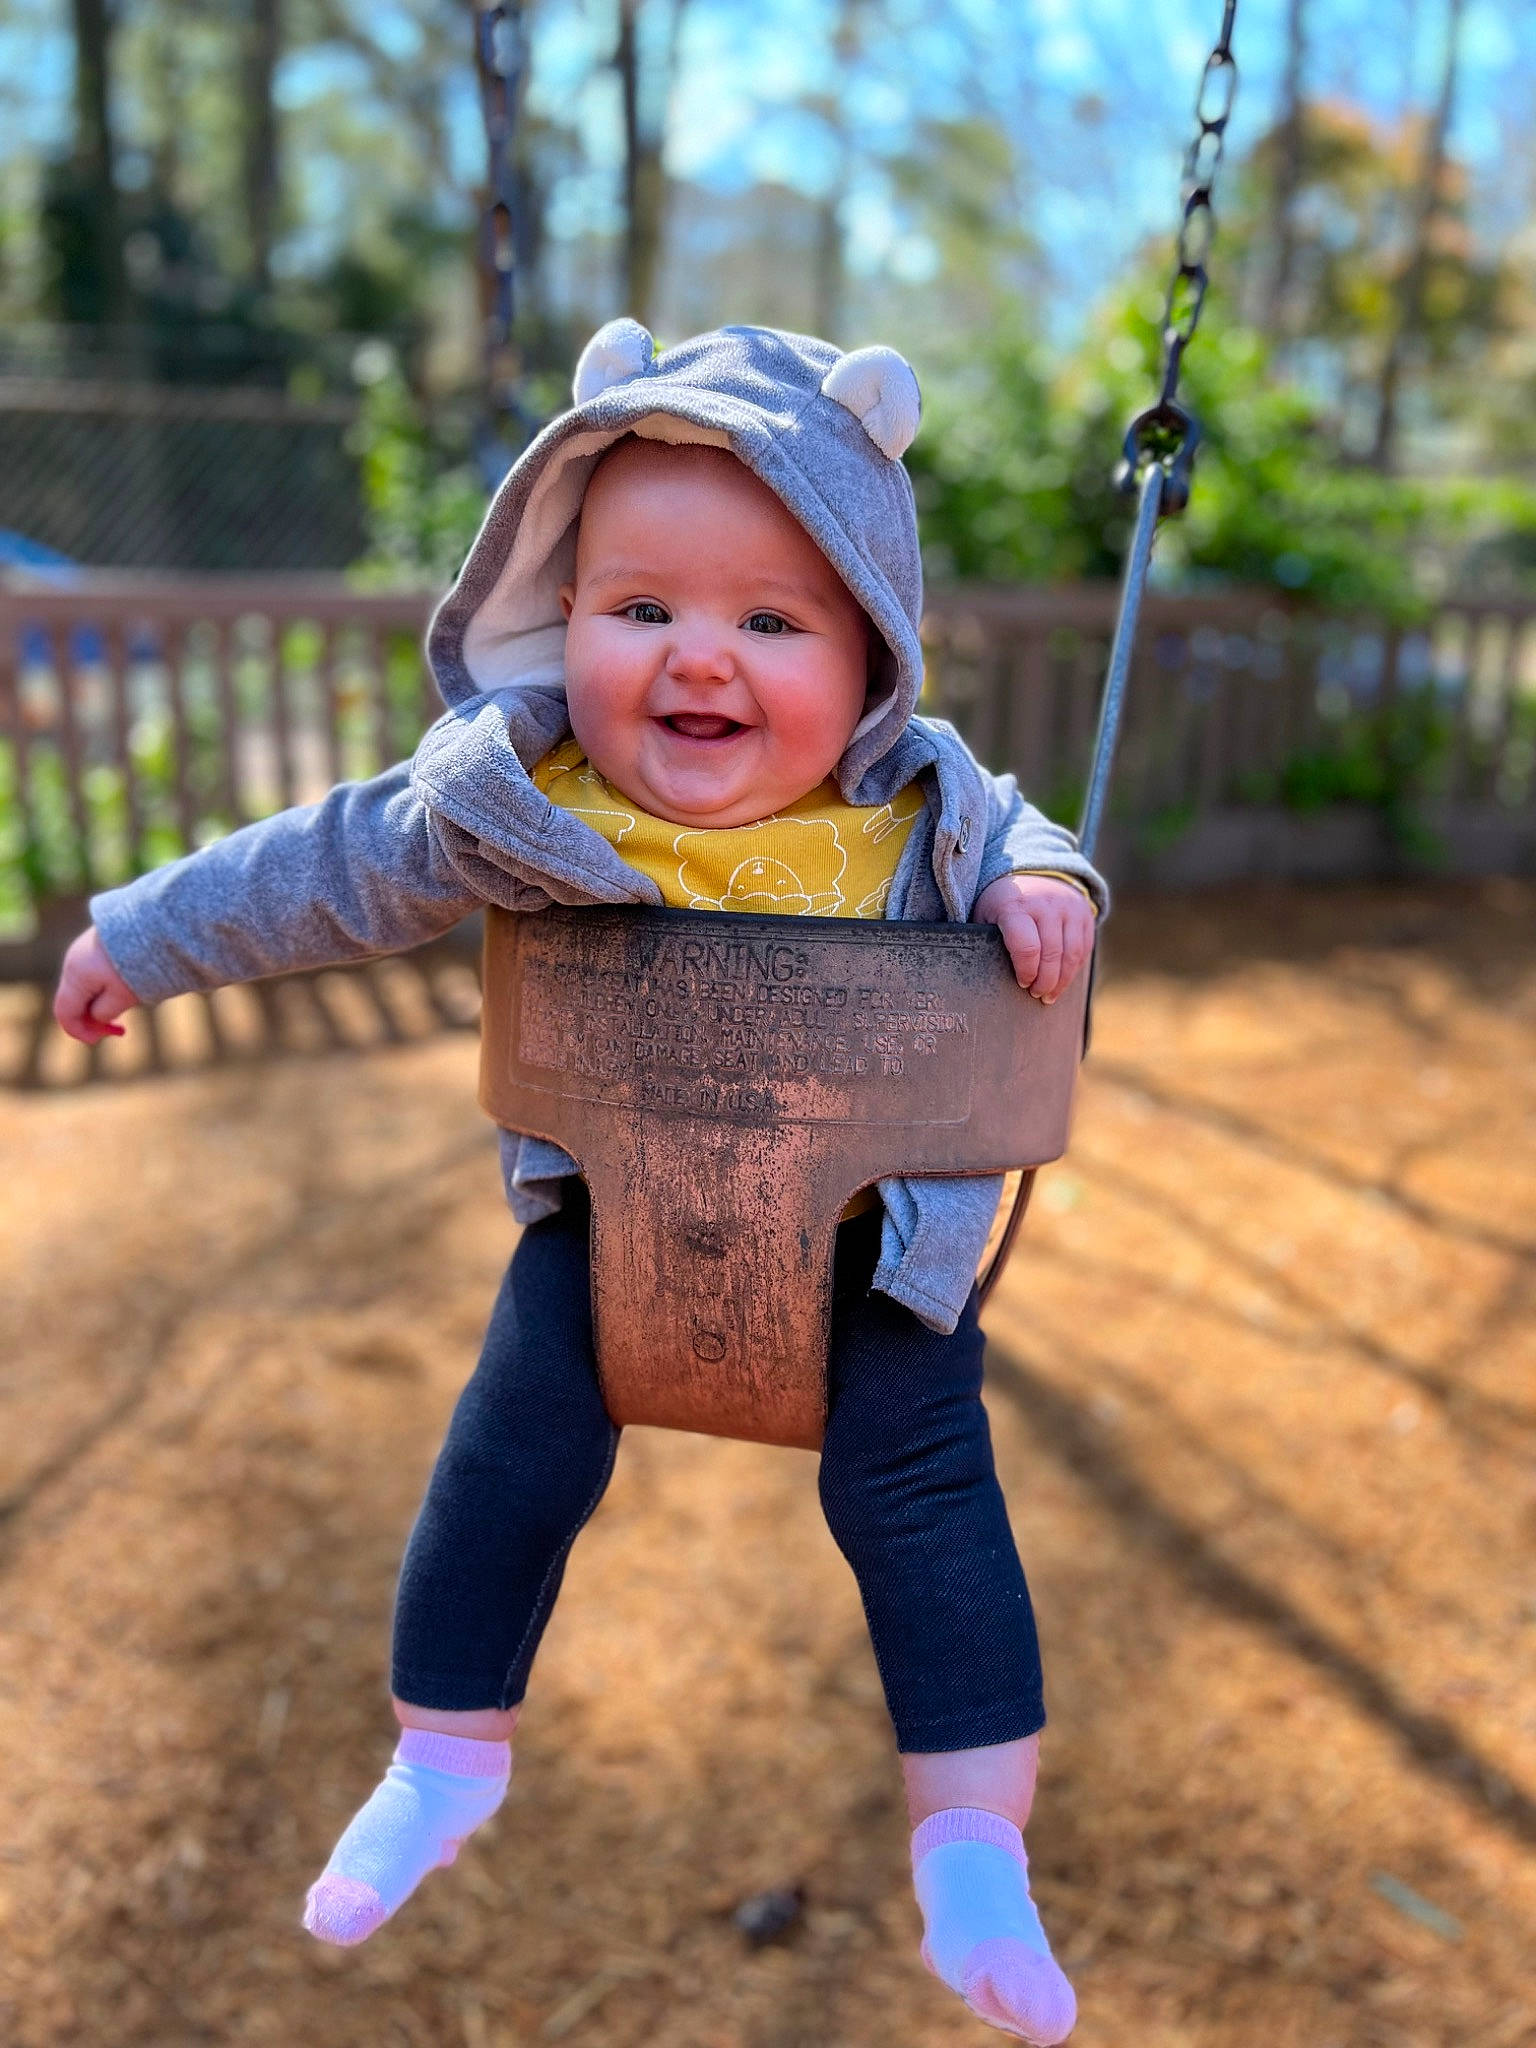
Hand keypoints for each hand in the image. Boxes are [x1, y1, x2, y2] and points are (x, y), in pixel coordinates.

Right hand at [53, 927, 139, 1042]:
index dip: (79, 1032)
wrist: (153, 923)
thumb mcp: (123, 996)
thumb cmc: (138, 961)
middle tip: (119, 1029)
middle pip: (73, 1001)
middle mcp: (72, 963)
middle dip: (92, 1019)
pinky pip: (92, 973)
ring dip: (99, 1004)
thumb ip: (104, 1012)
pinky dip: (103, 988)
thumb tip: (96, 1018)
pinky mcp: (96, 945)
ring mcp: (82, 951)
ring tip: (126, 1007)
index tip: (99, 1040)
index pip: (65, 1013)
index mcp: (75, 977)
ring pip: (84, 987)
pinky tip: (125, 989)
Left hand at [973, 874, 1094, 1002]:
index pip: (1027, 947)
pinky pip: (1084, 948)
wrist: (1033, 873)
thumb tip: (985, 976)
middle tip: (1037, 995)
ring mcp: (1068, 907)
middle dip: (1045, 982)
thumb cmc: (1002, 904)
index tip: (1022, 983)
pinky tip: (1063, 980)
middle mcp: (1046, 904)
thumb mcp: (986, 915)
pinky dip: (1074, 969)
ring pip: (1072, 954)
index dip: (1026, 972)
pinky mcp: (1084, 912)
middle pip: (1051, 955)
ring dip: (1062, 981)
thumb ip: (987, 940)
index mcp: (1015, 905)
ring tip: (1050, 995)